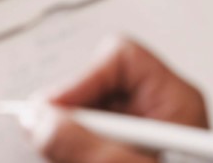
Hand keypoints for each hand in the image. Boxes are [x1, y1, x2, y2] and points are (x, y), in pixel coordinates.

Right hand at [27, 38, 208, 162]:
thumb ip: (84, 147)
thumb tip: (38, 119)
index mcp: (175, 102)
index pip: (120, 59)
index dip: (82, 80)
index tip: (51, 109)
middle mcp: (159, 113)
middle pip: (97, 87)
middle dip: (67, 111)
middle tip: (38, 133)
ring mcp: (141, 138)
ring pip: (87, 117)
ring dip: (66, 136)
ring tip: (53, 154)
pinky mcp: (123, 156)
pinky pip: (88, 142)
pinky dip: (72, 152)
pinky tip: (64, 158)